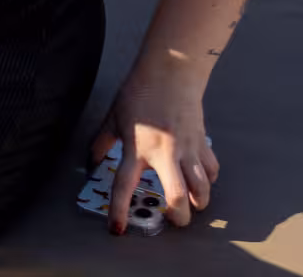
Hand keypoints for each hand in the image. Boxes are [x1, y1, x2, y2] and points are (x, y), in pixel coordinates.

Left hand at [90, 72, 218, 232]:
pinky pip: (211, 170)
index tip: (118, 229)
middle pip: (178, 198)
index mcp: (137, 148)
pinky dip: (209, 180)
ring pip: (201, 189)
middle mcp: (164, 154)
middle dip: (178, 218)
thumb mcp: (113, 117)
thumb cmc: (139, 92)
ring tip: (191, 204)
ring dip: (198, 202)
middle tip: (173, 220)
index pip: (124, 186)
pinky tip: (201, 180)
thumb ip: (102, 142)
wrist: (170, 72)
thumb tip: (91, 160)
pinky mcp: (202, 143)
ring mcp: (187, 150)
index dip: (120, 211)